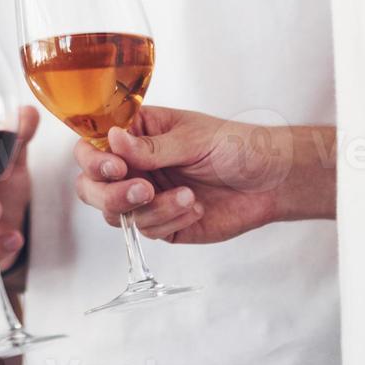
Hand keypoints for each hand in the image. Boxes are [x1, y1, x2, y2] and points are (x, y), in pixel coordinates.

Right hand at [72, 106, 301, 243]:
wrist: (273, 182)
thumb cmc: (237, 146)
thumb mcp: (193, 138)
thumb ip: (151, 146)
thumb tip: (112, 138)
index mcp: (135, 134)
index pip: (92, 145)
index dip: (94, 159)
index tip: (116, 166)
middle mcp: (133, 166)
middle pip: (91, 186)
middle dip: (110, 193)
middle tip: (142, 190)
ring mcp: (145, 197)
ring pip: (115, 213)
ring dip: (149, 208)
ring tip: (185, 196)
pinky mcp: (162, 224)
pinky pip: (147, 230)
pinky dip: (169, 220)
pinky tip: (194, 207)